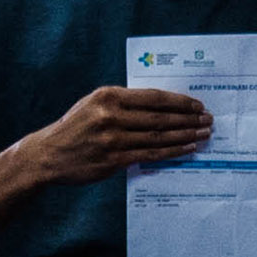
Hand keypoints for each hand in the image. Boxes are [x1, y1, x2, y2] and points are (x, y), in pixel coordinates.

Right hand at [24, 85, 211, 182]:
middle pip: (159, 118)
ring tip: (203, 134)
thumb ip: (124, 102)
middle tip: (208, 120)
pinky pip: (150, 154)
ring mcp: (112, 139)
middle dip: (188, 120)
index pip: (153, 97)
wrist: (49, 155)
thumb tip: (162, 106)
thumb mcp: (94, 103)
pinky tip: (187, 148)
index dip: (179, 102)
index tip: (197, 105)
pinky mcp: (113, 160)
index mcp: (108, 96)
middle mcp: (111, 116)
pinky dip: (172, 152)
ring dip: (185, 136)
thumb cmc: (75, 127)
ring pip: (158, 137)